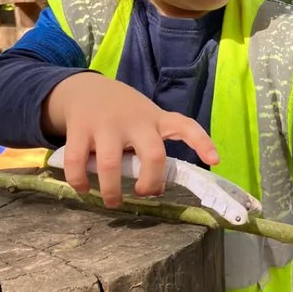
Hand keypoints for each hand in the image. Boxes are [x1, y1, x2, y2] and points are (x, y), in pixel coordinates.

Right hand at [43, 72, 217, 208]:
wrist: (85, 90)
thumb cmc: (122, 114)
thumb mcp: (145, 121)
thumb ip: (153, 147)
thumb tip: (155, 190)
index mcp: (156, 120)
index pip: (185, 126)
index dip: (201, 143)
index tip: (215, 160)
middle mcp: (135, 121)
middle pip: (152, 154)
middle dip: (150, 182)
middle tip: (142, 194)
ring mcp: (106, 125)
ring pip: (110, 165)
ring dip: (111, 191)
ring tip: (111, 201)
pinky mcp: (80, 130)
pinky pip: (77, 163)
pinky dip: (80, 182)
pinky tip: (84, 188)